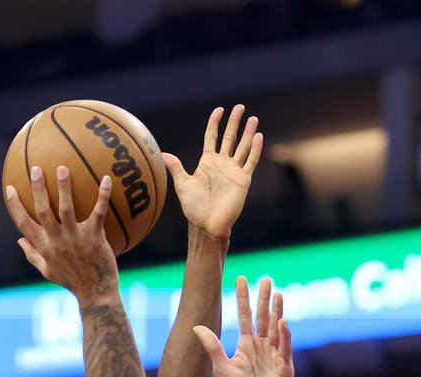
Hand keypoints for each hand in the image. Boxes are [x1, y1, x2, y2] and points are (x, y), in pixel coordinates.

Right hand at [4, 165, 118, 301]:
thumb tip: (19, 240)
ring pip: (67, 209)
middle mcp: (57, 240)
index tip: (10, 188)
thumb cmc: (71, 281)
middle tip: (36, 169)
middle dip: (38, 188)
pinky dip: (103, 195)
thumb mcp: (47, 271)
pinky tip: (107, 179)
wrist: (95, 294)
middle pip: (43, 210)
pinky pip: (99, 213)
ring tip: (62, 168)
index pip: (23, 223)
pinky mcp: (95, 238)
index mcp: (44, 246)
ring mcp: (75, 238)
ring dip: (64, 188)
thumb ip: (32, 254)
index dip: (15, 205)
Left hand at [165, 105, 261, 240]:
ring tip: (253, 118)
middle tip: (240, 107)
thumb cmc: (194, 208)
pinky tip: (258, 136)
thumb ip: (176, 168)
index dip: (215, 123)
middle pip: (230, 138)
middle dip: (234, 122)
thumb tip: (161, 154)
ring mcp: (233, 171)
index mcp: (207, 163)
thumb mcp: (183, 185)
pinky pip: (250, 162)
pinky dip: (255, 149)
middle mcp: (222, 164)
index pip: (212, 137)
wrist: (207, 225)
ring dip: (248, 133)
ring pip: (242, 147)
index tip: (219, 110)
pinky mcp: (243, 180)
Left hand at [194, 276, 292, 376]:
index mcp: (247, 344)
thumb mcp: (222, 368)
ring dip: (277, 311)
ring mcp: (275, 353)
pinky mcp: (285, 365)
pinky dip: (283, 335)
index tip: (242, 279)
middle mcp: (262, 345)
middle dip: (265, 299)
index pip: (246, 316)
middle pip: (263, 317)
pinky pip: (284, 347)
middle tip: (267, 280)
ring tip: (278, 294)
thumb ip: (212, 347)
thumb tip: (196, 326)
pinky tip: (281, 322)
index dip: (244, 298)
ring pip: (276, 328)